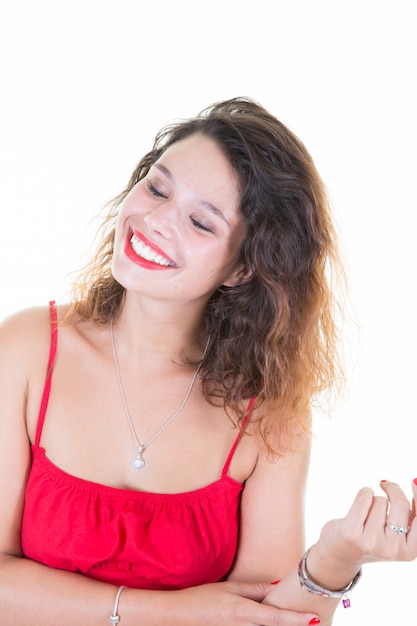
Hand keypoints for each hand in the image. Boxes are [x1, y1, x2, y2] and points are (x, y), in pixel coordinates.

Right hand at [172, 580, 320, 624]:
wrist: (180, 615)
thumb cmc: (204, 598)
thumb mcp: (230, 588)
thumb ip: (255, 589)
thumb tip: (278, 587)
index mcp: (243, 611)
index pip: (276, 617)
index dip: (297, 620)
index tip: (314, 618)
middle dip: (293, 625)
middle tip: (312, 620)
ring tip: (298, 620)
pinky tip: (276, 622)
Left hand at [316, 479, 416, 569]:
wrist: (342, 553)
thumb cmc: (375, 537)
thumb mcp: (398, 532)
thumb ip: (411, 513)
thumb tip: (416, 482)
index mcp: (410, 551)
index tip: (414, 481)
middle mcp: (393, 550)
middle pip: (401, 503)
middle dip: (393, 488)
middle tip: (386, 485)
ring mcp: (371, 542)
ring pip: (380, 500)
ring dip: (374, 500)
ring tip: (368, 514)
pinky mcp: (351, 533)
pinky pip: (364, 497)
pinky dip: (364, 493)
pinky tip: (360, 505)